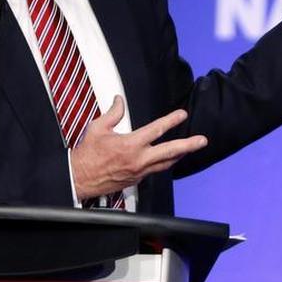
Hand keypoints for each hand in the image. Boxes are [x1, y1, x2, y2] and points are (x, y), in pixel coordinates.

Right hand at [69, 96, 207, 198]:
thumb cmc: (87, 154)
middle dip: (188, 145)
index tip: (182, 114)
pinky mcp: (136, 180)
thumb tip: (119, 101)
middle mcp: (138, 160)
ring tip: (190, 148)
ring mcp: (139, 172)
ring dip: (179, 155)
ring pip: (165, 164)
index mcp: (129, 145)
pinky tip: (169, 159)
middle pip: (170, 152)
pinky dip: (164, 163)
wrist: (79, 178)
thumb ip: (112, 113)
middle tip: (202, 141)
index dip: (171, 120)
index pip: (156, 130)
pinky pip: (155, 170)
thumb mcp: (97, 128)